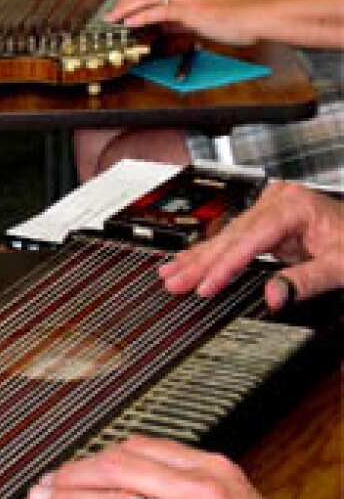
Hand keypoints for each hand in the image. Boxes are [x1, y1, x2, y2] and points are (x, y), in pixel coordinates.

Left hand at [27, 436, 335, 498]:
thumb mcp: (235, 496)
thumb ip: (188, 479)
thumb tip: (134, 471)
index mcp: (210, 468)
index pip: (139, 447)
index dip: (98, 455)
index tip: (75, 463)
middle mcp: (198, 491)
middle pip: (117, 469)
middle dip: (73, 474)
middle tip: (43, 481)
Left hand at [104, 0, 261, 44]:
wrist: (257, 16)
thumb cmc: (235, 18)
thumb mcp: (200, 18)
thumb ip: (178, 20)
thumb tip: (160, 26)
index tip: (121, 9)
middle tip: (113, 15)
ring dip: (126, 8)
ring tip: (114, 19)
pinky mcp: (191, 8)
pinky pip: (159, 9)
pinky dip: (141, 15)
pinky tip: (130, 23)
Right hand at [159, 181, 343, 308]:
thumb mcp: (341, 266)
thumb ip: (306, 281)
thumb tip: (273, 296)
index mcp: (294, 205)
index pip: (249, 240)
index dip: (224, 266)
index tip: (205, 286)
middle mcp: (279, 201)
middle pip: (230, 236)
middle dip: (200, 262)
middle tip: (174, 282)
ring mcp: (271, 208)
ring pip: (226, 236)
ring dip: (198, 259)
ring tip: (171, 274)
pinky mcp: (268, 221)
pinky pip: (234, 238)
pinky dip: (212, 253)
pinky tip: (190, 261)